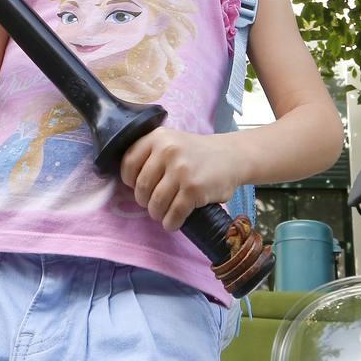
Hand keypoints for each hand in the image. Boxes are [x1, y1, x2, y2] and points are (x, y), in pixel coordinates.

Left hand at [120, 129, 238, 231]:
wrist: (232, 157)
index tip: (138, 187)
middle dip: (145, 202)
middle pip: (141, 187)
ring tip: (163, 214)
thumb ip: (151, 154)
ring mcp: (181, 170)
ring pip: (155, 203)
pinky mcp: (193, 189)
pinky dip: (171, 223)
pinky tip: (173, 222)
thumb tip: (130, 184)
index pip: (128, 163)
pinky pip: (173, 213)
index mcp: (158, 137)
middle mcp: (167, 150)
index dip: (129, 181)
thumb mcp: (172, 142)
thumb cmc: (197, 153)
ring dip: (157, 214)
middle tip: (154, 204)